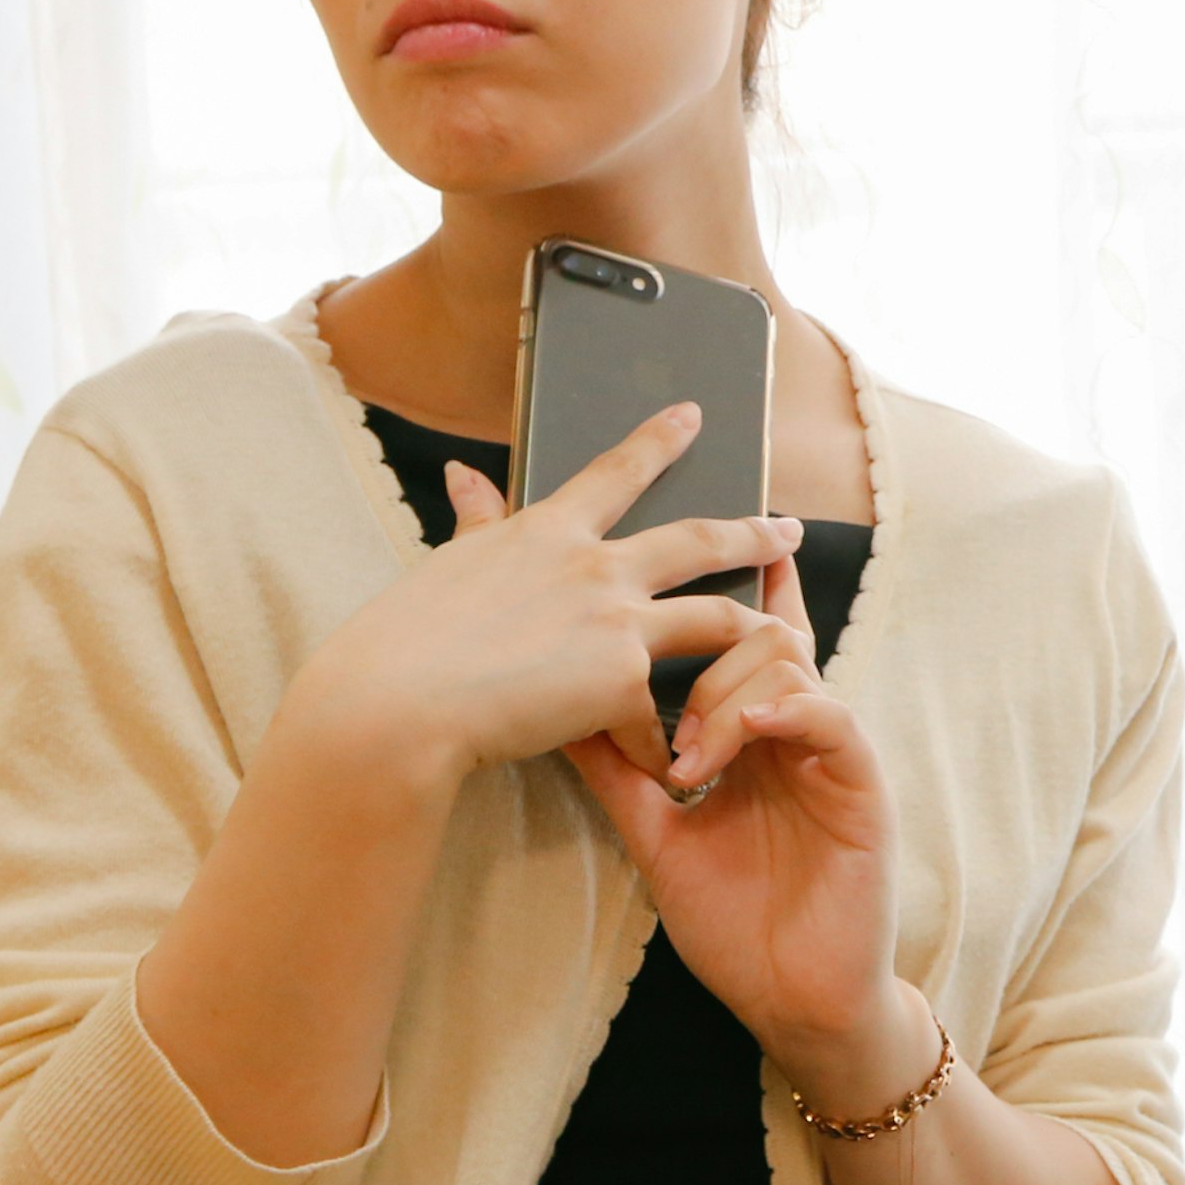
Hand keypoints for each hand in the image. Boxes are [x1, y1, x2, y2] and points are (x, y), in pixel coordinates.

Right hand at [266, 401, 804, 796]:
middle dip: (751, 531)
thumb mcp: (447, 564)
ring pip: (717, 617)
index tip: (694, 416)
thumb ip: (475, 520)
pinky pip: (663, 719)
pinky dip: (665, 746)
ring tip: (791, 638)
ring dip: (758, 628)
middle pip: (697, 540)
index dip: (659, 441)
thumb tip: (462, 472)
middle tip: (788, 528)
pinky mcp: (623, 680)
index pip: (616, 472)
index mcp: (547, 532)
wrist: (394, 703)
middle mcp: (594, 566)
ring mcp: (616, 620)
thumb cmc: (402, 642)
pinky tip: (668, 769)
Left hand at [563, 545, 912, 1087]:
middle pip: (759, 630)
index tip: (684, 531)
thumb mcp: (656, 834)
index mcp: (752, 732)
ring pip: (786, 661)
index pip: (741, 641)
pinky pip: (828, 716)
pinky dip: (782, 712)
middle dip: (711, 627)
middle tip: (659, 680)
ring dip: (725, 693)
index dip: (726, 583)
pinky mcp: (860, 781)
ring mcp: (829, 750)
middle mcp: (793, 728)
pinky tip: (743, 733)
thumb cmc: (732, 919)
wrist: (790, 999)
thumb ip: (617, 769)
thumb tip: (555, 711)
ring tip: (688, 755)